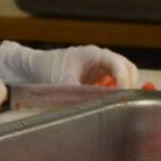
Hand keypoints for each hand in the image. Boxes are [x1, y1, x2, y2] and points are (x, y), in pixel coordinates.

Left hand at [0, 41, 140, 89]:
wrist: (33, 66)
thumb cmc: (47, 68)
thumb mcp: (62, 82)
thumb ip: (80, 94)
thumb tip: (94, 106)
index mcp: (95, 54)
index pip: (120, 66)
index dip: (123, 82)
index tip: (119, 96)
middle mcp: (101, 57)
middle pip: (127, 69)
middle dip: (127, 85)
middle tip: (119, 101)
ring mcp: (100, 66)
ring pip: (123, 75)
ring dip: (122, 88)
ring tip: (112, 102)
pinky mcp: (96, 75)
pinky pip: (113, 82)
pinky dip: (113, 91)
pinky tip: (103, 101)